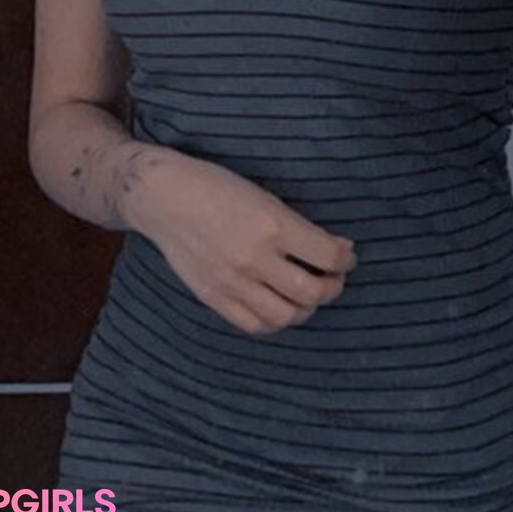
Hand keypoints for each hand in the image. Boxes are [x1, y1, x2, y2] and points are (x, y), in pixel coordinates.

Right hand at [135, 152, 356, 334]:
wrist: (165, 198)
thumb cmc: (217, 186)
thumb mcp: (263, 196)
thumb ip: (295, 225)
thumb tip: (333, 247)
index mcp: (271, 224)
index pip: (326, 254)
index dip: (345, 258)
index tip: (347, 254)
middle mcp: (254, 258)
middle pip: (311, 292)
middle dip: (332, 287)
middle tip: (334, 278)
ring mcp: (232, 282)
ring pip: (285, 315)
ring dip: (306, 308)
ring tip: (308, 294)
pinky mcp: (214, 298)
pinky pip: (253, 325)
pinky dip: (274, 320)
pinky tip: (279, 305)